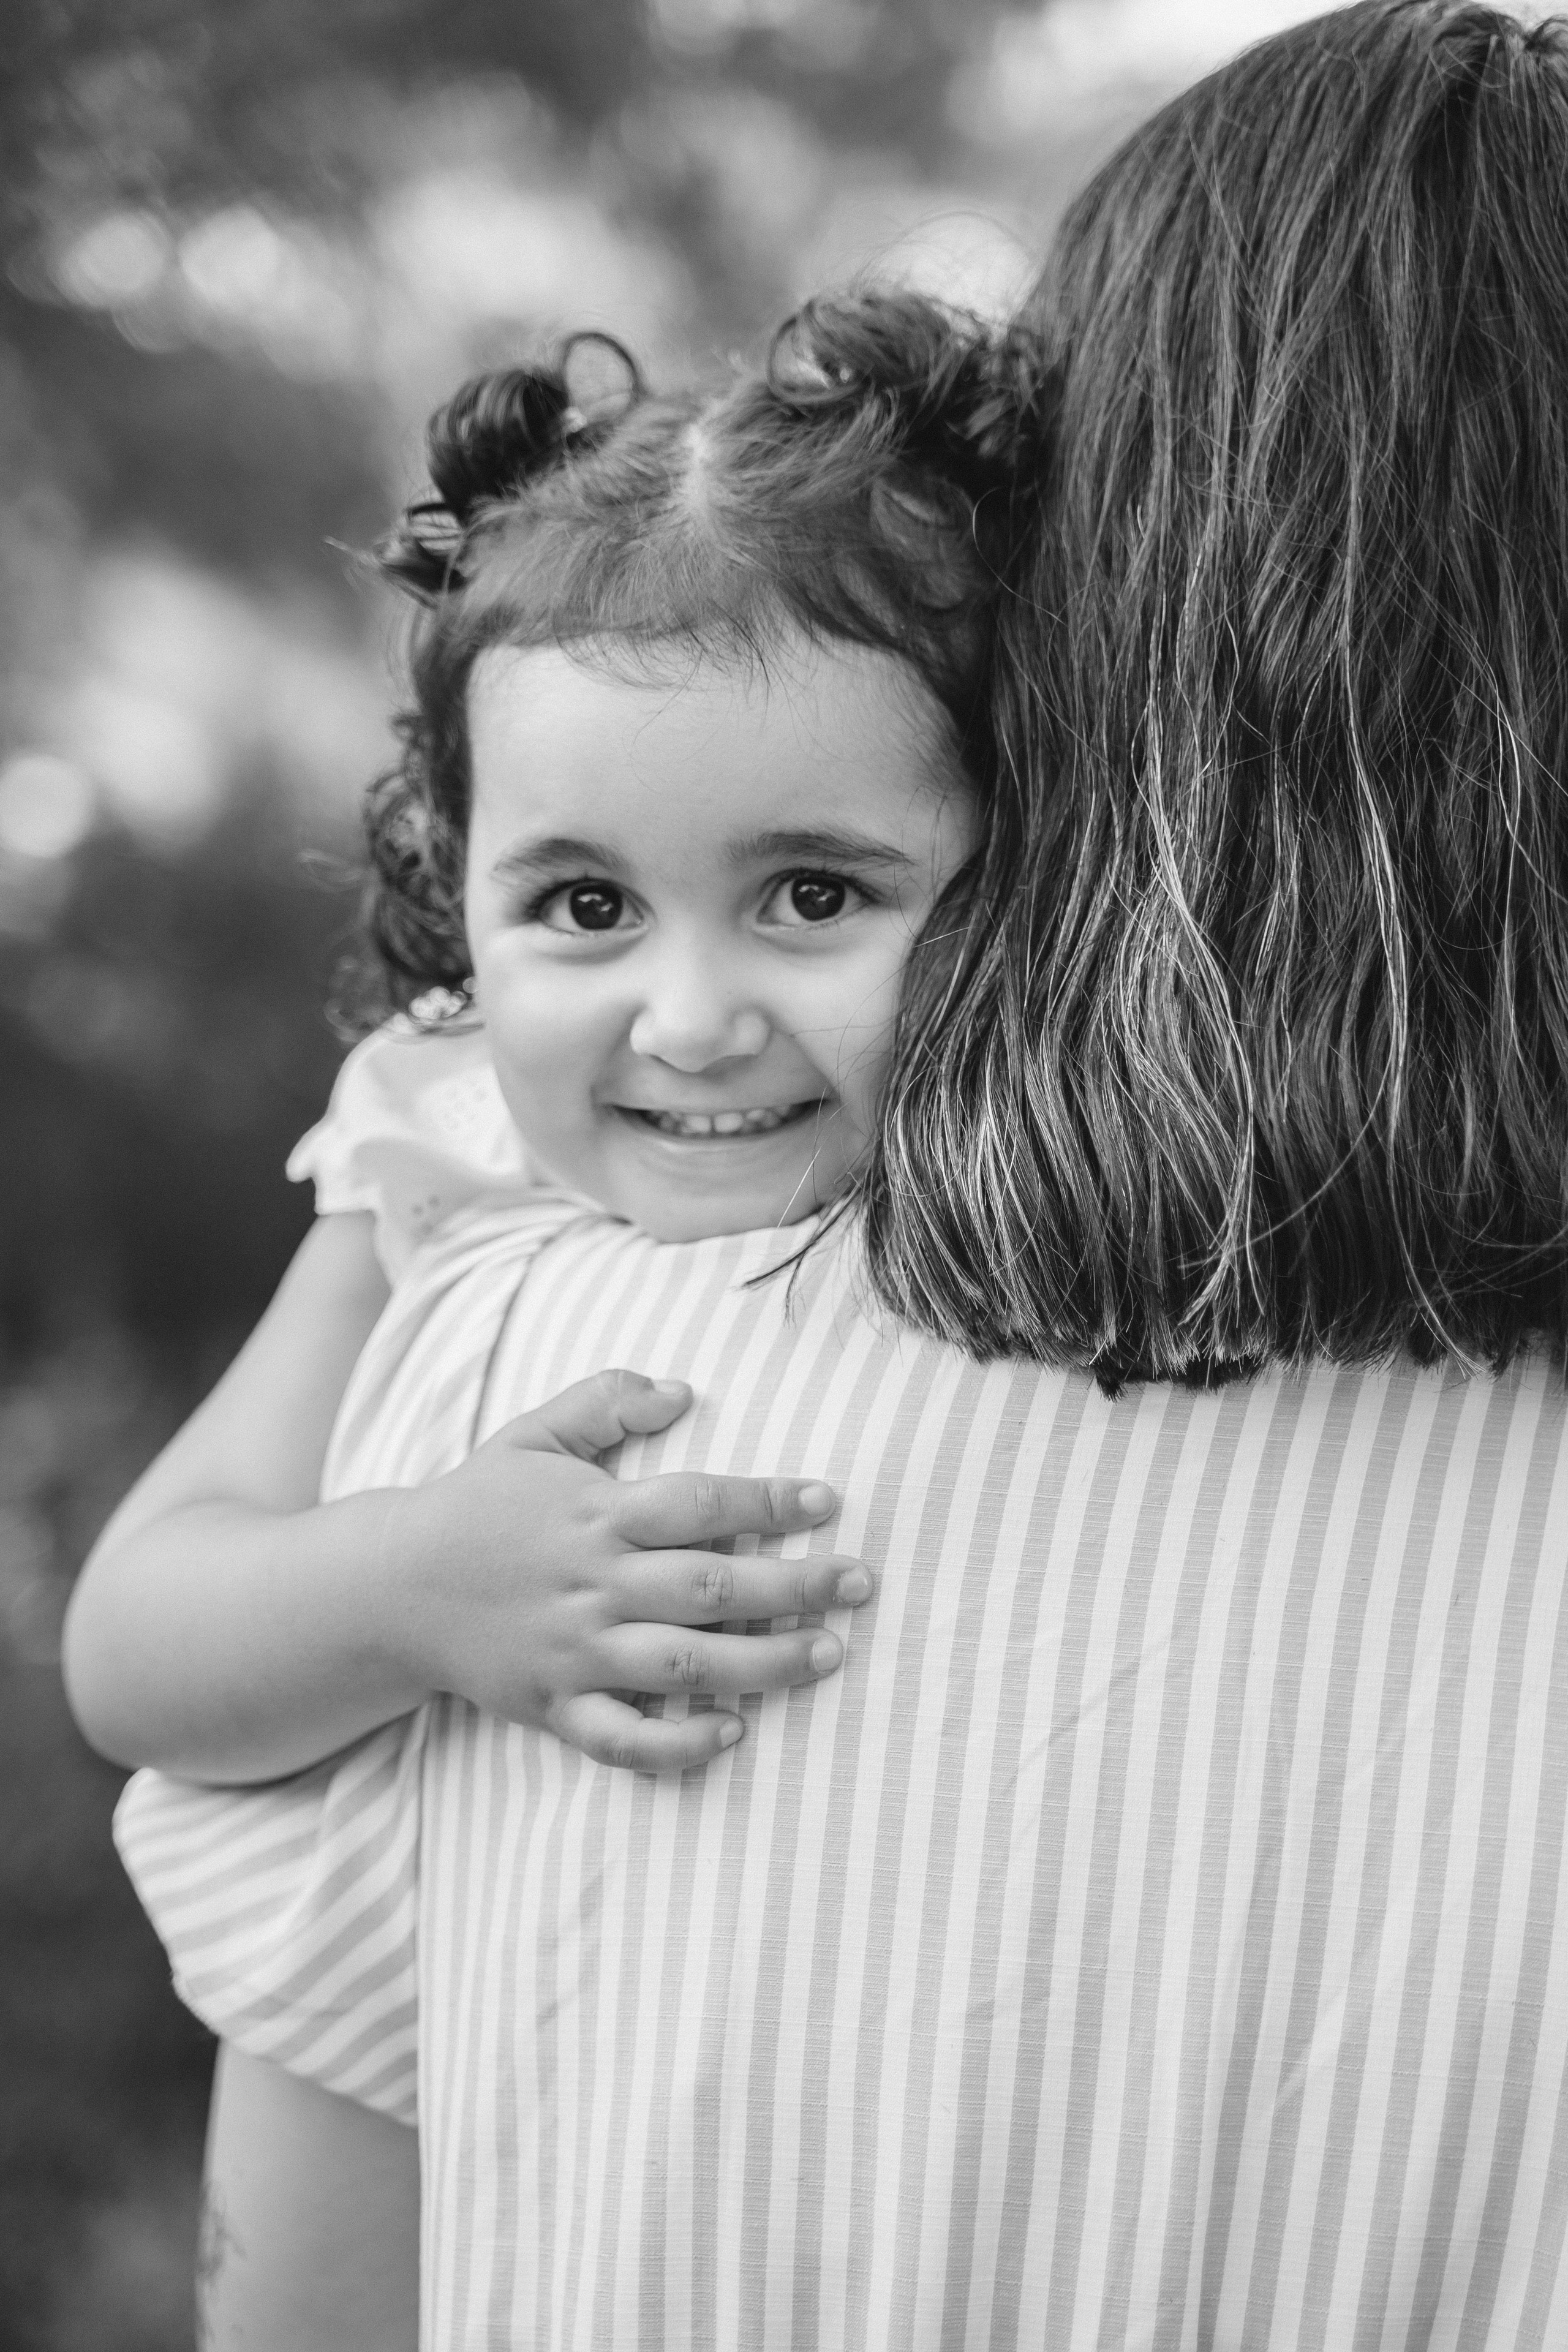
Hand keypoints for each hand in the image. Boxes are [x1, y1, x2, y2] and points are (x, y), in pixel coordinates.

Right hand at [381, 1369, 870, 1772]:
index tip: (827, 1501)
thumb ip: (603, 1401)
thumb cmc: (478, 1504)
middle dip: (794, 1586)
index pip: (696, 1504)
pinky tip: (734, 1736)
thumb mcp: (533, 1434)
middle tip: (861, 1584)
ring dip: (763, 1664)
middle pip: (709, 1587)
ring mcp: (574, 1653)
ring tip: (828, 1655)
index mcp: (594, 1514)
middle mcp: (592, 1585)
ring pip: (684, 1665)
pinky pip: (623, 1739)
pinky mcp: (553, 1707)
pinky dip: (678, 1745)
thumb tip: (681, 1389)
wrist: (390, 1587)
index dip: (766, 1501)